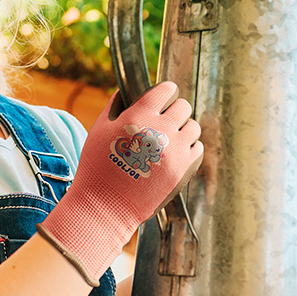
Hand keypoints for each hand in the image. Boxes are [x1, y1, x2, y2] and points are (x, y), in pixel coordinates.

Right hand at [39, 81, 202, 281]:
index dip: (165, 91)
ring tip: (169, 138)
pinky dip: (188, 148)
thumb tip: (128, 89)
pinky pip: (197, 148)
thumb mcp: (99, 129)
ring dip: (182, 129)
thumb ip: (116, 104)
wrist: (105, 206)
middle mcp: (161, 130)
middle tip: (165, 119)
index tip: (164, 96)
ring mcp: (175, 151)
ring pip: (193, 127)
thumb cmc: (98, 167)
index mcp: (139, 116)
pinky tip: (174, 153)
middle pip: (184, 106)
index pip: (167, 90)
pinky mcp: (184, 170)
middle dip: (174, 110)